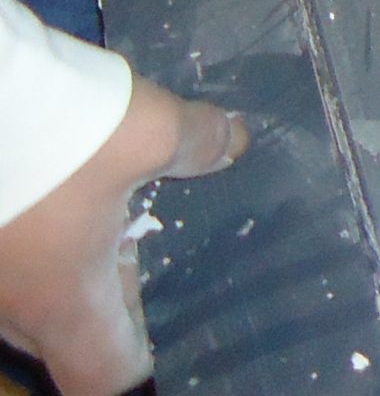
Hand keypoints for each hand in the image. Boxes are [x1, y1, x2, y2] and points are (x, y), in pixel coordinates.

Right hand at [0, 77, 246, 395]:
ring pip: (28, 294)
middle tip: (149, 260)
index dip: (140, 363)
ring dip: (67, 266)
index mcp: (59, 304)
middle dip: (107, 304)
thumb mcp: (151, 129)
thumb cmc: (58, 129)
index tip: (171, 337)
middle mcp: (6, 305)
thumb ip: (199, 144)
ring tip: (111, 214)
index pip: (101, 376)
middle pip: (63, 336)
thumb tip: (234, 141)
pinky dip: (36, 235)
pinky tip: (61, 184)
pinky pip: (7, 256)